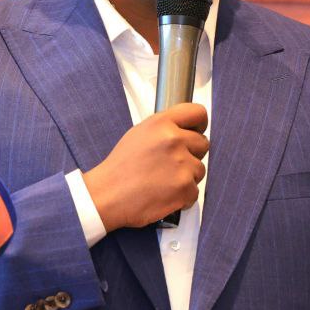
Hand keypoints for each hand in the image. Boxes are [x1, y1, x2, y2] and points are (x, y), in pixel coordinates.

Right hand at [83, 102, 208, 232]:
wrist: (107, 195)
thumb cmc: (120, 168)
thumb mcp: (139, 134)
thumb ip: (164, 128)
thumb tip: (185, 130)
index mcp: (162, 124)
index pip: (198, 113)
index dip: (199, 124)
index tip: (197, 132)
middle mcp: (174, 140)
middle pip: (203, 144)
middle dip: (191, 155)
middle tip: (171, 164)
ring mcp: (181, 164)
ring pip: (199, 169)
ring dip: (186, 177)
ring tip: (163, 181)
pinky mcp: (184, 188)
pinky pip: (194, 191)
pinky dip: (182, 197)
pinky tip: (164, 195)